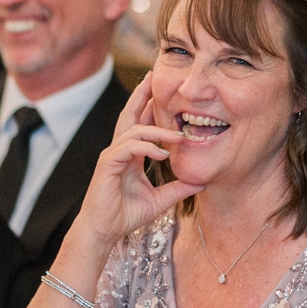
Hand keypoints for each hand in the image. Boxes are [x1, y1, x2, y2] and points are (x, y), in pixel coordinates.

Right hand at [72, 72, 203, 252]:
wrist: (103, 232)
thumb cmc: (125, 216)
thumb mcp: (160, 201)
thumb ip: (178, 189)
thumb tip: (203, 182)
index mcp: (131, 155)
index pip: (140, 124)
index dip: (151, 107)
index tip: (167, 94)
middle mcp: (120, 150)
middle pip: (130, 114)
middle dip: (142, 94)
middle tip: (154, 75)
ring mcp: (112, 155)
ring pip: (133, 130)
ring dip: (157, 130)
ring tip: (179, 136)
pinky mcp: (107, 164)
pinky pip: (128, 148)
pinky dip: (146, 148)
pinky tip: (162, 155)